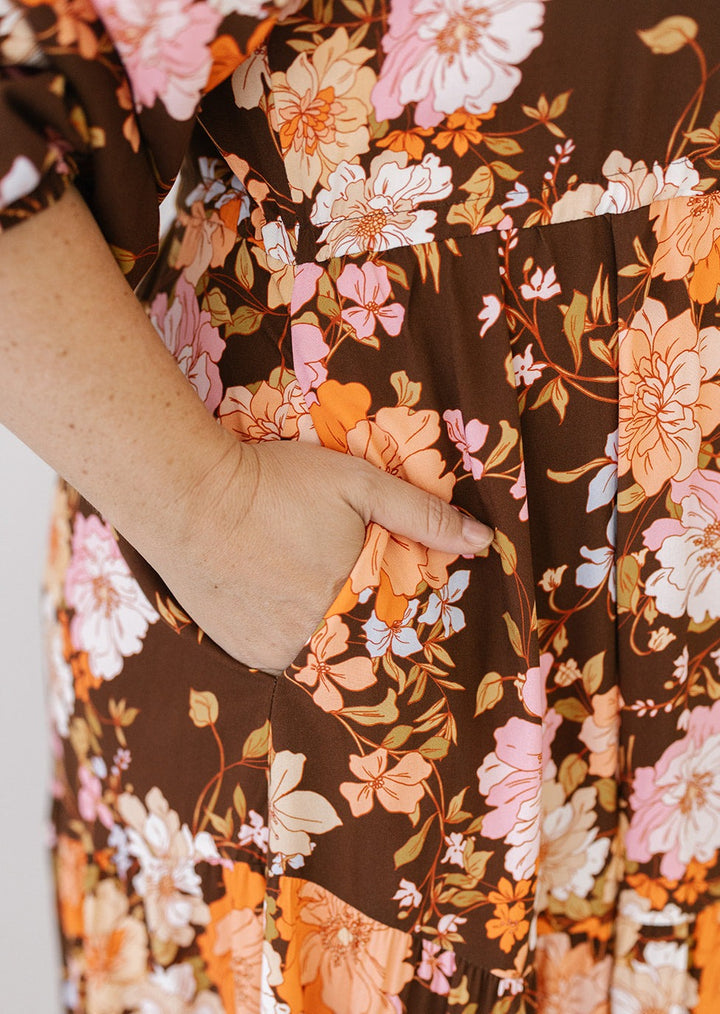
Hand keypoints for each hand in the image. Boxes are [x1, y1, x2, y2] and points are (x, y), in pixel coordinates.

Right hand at [150, 437, 493, 674]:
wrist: (186, 495)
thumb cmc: (276, 484)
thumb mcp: (357, 484)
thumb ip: (422, 515)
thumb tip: (482, 541)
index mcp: (351, 606)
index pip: (398, 629)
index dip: (401, 611)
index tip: (393, 589)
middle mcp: (314, 642)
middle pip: (358, 642)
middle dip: (362, 616)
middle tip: (336, 574)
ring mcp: (273, 653)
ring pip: (319, 650)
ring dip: (323, 625)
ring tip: (302, 579)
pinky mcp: (242, 653)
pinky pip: (282, 654)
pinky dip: (287, 630)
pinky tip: (275, 592)